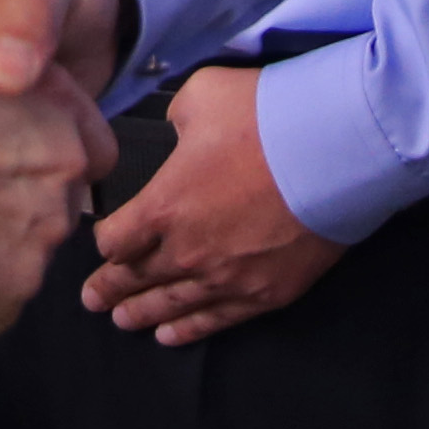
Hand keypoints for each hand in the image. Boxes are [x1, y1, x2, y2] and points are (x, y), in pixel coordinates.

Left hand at [78, 65, 341, 344]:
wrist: (337, 149)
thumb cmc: (266, 117)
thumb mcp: (202, 94)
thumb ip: (177, 117)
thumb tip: (179, 130)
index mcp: (163, 205)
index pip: (115, 240)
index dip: (105, 243)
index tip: (104, 243)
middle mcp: (188, 250)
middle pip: (136, 278)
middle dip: (109, 288)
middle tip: (91, 299)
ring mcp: (228, 277)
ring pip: (172, 305)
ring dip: (142, 314)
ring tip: (122, 321)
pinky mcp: (266, 293)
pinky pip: (217, 320)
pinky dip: (190, 329)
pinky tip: (171, 335)